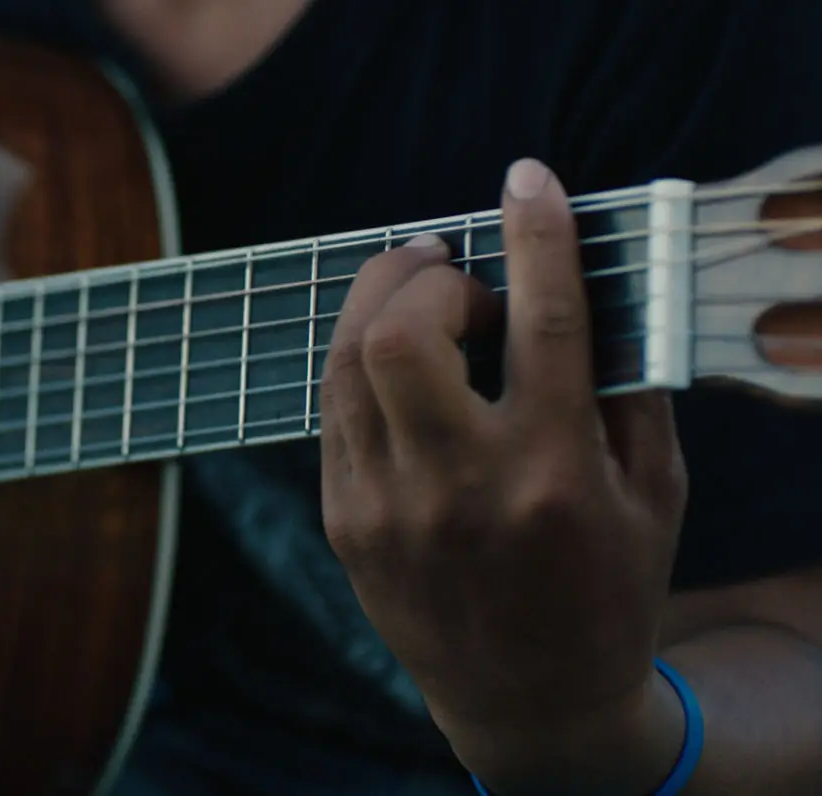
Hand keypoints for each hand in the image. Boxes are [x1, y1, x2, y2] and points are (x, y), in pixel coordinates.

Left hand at [317, 160, 689, 782]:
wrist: (530, 703)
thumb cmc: (606, 587)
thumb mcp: (653, 493)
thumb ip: (626, 386)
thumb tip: (587, 283)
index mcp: (553, 475)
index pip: (542, 325)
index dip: (535, 235)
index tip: (528, 178)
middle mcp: (459, 488)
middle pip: (401, 337)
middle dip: (428, 280)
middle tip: (460, 277)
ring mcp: (387, 507)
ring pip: (345, 364)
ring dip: (378, 303)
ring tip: (421, 288)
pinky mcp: (342, 521)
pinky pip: (331, 409)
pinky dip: (360, 360)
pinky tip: (394, 353)